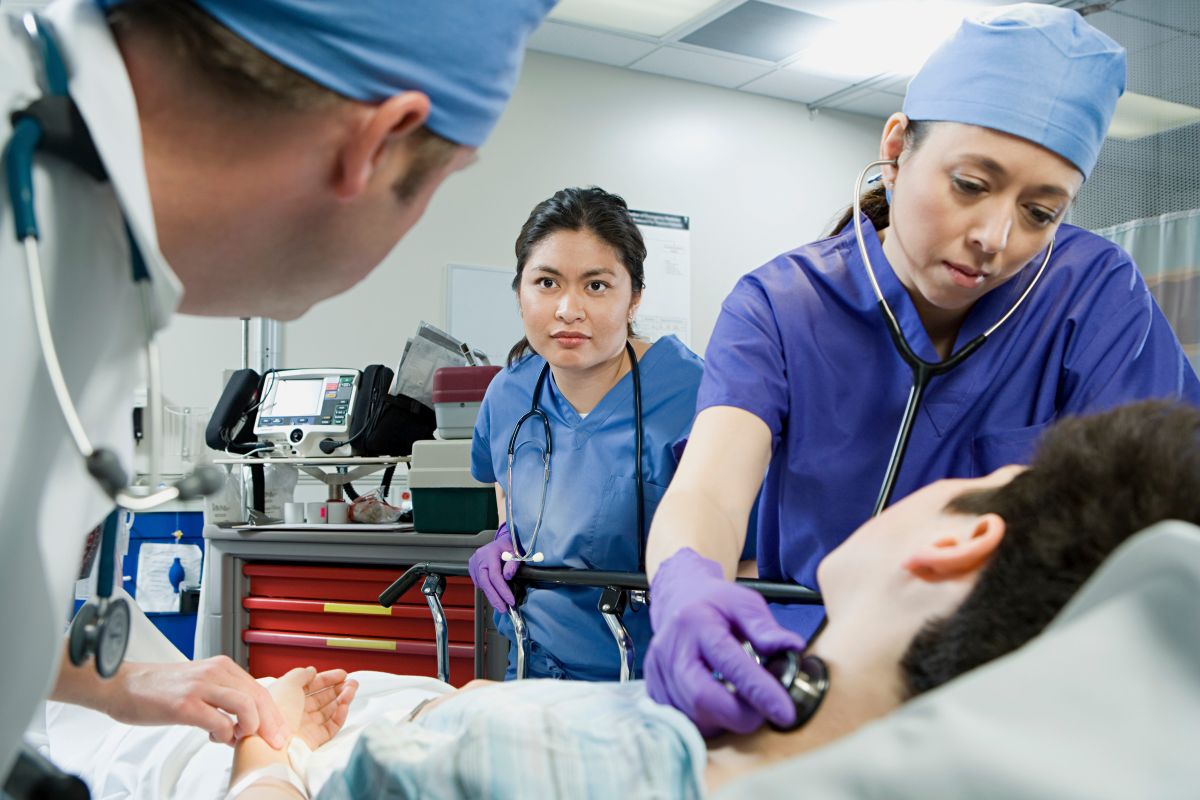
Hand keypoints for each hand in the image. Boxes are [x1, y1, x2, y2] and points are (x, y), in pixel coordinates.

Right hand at [104, 656, 289, 747]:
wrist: (122, 685)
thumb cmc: (159, 689)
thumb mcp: (200, 684)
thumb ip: (224, 698)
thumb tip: (244, 723)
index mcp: (222, 667)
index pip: (260, 690)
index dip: (274, 714)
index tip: (280, 733)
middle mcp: (215, 672)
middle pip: (258, 698)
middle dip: (270, 724)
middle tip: (272, 743)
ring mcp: (200, 687)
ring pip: (245, 706)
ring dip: (249, 727)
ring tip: (238, 738)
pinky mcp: (184, 704)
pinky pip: (218, 722)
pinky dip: (224, 735)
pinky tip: (215, 737)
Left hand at [267, 667, 357, 749]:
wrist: (273, 743)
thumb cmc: (277, 712)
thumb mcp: (287, 683)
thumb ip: (302, 674)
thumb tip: (312, 671)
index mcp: (287, 699)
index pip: (311, 687)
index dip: (326, 679)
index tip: (341, 674)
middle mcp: (296, 713)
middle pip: (322, 699)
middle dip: (338, 689)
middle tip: (352, 683)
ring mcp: (306, 727)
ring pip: (329, 711)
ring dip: (342, 700)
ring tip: (352, 691)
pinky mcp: (314, 741)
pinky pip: (331, 727)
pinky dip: (340, 716)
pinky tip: (345, 706)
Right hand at [468, 521, 519, 610]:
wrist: (500, 541)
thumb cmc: (509, 546)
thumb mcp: (515, 552)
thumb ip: (513, 563)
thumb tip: (508, 576)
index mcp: (490, 553)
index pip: (495, 576)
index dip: (502, 590)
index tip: (510, 601)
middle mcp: (479, 559)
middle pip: (485, 583)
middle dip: (495, 598)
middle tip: (503, 609)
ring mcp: (473, 564)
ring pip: (481, 584)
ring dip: (491, 596)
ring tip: (501, 606)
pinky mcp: (472, 568)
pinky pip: (479, 583)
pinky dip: (487, 591)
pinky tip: (495, 596)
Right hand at [645, 549, 807, 736]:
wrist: (678, 601)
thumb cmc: (714, 604)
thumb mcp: (744, 603)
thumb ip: (765, 627)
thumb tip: (793, 646)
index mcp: (696, 622)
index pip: (729, 663)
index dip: (758, 691)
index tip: (785, 712)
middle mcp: (671, 648)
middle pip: (700, 697)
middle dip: (738, 715)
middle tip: (762, 715)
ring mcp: (658, 671)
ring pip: (691, 714)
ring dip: (723, 720)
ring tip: (741, 705)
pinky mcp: (653, 688)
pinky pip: (681, 719)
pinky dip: (706, 722)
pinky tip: (718, 708)